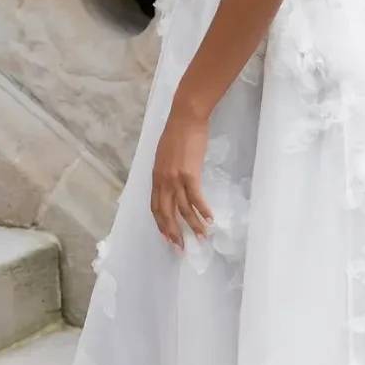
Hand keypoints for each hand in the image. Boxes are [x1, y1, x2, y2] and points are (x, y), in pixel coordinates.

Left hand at [151, 101, 211, 249]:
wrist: (186, 117)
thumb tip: (173, 182)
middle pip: (165, 213)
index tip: (167, 237)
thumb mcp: (165, 155)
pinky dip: (202, 210)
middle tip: (181, 247)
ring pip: (182, 209)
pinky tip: (209, 219)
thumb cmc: (178, 132)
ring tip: (201, 237)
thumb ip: (167, 171)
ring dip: (192, 225)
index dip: (161, 224)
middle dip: (173, 232)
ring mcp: (175, 178)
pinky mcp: (189, 173)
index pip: (155, 206)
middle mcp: (162, 180)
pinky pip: (195, 198)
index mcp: (156, 177)